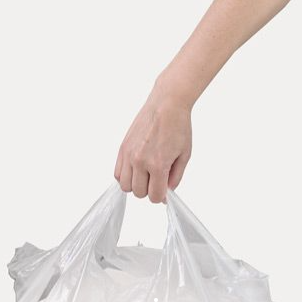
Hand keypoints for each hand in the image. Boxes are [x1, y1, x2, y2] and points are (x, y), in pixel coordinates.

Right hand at [114, 80, 191, 202]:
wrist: (167, 104)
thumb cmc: (178, 127)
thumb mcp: (184, 156)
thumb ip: (175, 178)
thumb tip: (166, 193)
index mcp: (158, 164)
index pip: (154, 196)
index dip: (161, 196)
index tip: (164, 190)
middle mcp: (140, 161)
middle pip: (139, 193)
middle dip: (149, 190)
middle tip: (156, 180)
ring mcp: (129, 154)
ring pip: (125, 186)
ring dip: (135, 185)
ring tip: (145, 175)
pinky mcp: (123, 148)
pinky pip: (117, 173)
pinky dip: (125, 176)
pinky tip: (135, 170)